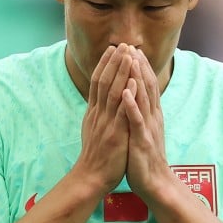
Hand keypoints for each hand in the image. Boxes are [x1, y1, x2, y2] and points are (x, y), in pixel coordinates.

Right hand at [75, 44, 137, 192]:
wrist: (90, 178)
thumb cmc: (96, 157)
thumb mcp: (93, 130)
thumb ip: (97, 115)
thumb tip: (98, 101)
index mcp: (94, 113)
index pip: (98, 82)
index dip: (105, 64)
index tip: (113, 49)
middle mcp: (98, 114)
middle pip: (104, 81)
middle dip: (114, 62)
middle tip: (123, 43)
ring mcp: (106, 123)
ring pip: (113, 92)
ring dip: (121, 72)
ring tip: (128, 54)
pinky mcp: (115, 134)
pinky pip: (121, 111)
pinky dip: (127, 94)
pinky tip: (132, 81)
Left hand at [122, 49, 169, 197]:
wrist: (155, 183)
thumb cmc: (145, 158)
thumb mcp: (144, 130)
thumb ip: (142, 114)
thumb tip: (137, 99)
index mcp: (151, 115)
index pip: (147, 86)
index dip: (141, 67)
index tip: (134, 50)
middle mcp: (152, 117)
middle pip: (147, 86)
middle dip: (139, 66)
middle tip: (132, 46)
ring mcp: (148, 128)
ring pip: (143, 98)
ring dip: (137, 78)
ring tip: (131, 60)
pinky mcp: (142, 140)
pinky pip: (136, 120)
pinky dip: (132, 105)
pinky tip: (126, 92)